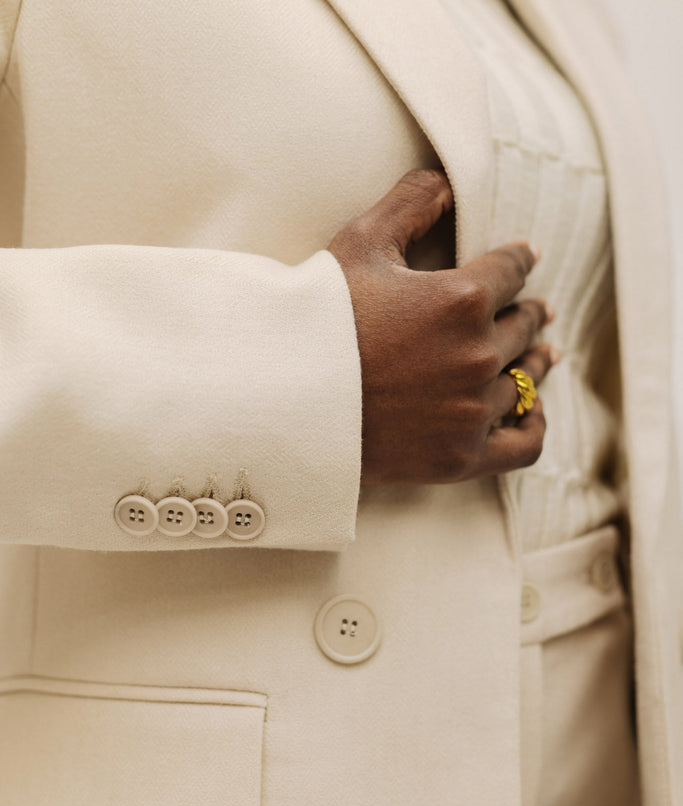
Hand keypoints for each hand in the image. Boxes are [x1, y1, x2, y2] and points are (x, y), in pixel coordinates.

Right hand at [327, 168, 558, 484]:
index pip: (513, 269)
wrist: (283, 402)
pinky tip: (531, 412)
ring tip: (544, 357)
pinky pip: (524, 443)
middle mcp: (477, 354)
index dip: (521, 259)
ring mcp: (471, 409)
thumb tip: (447, 181)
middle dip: (531, 313)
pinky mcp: (461, 455)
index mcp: (462, 297)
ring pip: (526, 381)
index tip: (526, 258)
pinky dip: (533, 425)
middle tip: (538, 311)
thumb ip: (409, 204)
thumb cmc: (317, 319)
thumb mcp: (359, 245)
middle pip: (524, 326)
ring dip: (536, 363)